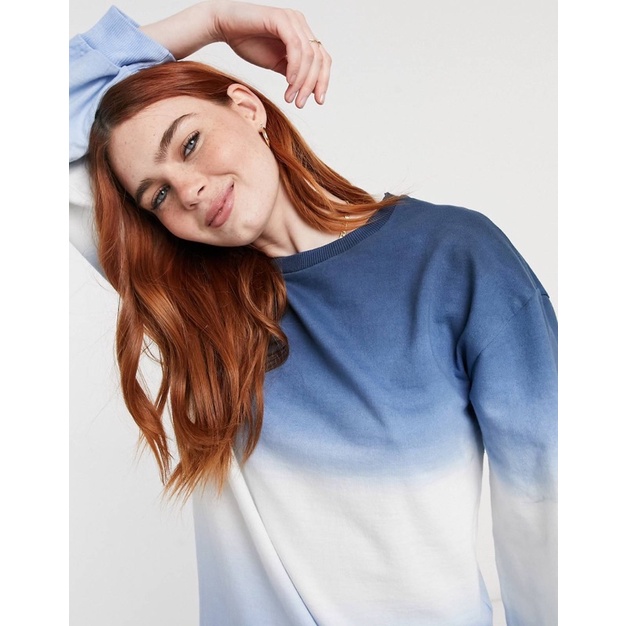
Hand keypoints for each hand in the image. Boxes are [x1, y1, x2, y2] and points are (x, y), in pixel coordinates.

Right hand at [212, 1, 331, 107]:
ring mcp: (292, 20)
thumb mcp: (276, 64)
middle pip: (319, 59)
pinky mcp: (281, 19)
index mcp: (303, 34)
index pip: (322, 59)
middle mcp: (300, 24)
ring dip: (301, 80)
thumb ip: (293, 73)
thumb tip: (309, 90)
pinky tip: (288, 81)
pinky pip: (295, 47)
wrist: (224, 27)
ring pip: (309, 55)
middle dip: (312, 85)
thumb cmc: (248, 42)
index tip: (318, 101)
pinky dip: (295, 67)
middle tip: (300, 103)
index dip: (323, 81)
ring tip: (290, 97)